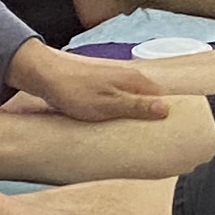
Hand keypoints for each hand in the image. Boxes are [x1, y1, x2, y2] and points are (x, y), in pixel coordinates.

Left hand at [12, 40, 172, 124]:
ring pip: (135, 100)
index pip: (163, 98)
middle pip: (150, 99)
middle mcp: (128, 78)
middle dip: (152, 117)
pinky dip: (123, 112)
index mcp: (135, 80)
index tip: (167, 134)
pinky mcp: (103, 86)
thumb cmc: (75, 91)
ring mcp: (115, 81)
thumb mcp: (109, 104)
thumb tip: (166, 109)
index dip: (167, 115)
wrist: (46, 76)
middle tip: (150, 138)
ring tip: (135, 135)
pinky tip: (116, 123)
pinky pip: (121, 101)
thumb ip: (137, 106)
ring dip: (136, 115)